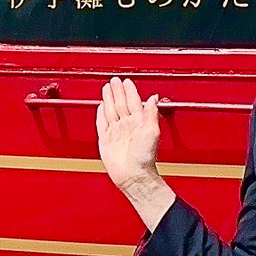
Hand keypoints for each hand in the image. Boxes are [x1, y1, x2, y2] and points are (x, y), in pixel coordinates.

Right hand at [96, 77, 173, 228]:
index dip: (129, 91)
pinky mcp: (106, 140)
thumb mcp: (152, 132)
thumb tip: (154, 97)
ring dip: (109, 98)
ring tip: (107, 88)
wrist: (134, 175)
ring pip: (111, 110)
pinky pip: (102, 123)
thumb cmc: (145, 158)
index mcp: (138, 122)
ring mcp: (116, 132)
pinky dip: (101, 114)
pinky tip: (101, 107)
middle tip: (114, 80)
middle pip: (121, 103)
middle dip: (117, 91)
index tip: (126, 81)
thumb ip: (151, 113)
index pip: (133, 101)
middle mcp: (127, 126)